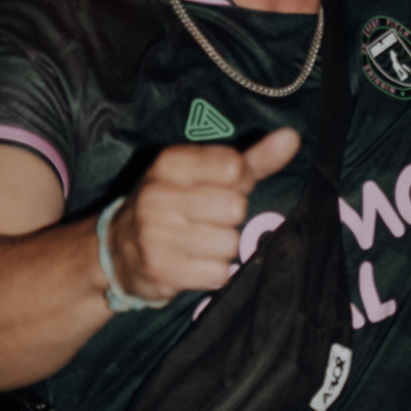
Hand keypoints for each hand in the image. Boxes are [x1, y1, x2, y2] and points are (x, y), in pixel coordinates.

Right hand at [109, 129, 299, 302]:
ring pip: (229, 243)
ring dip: (222, 248)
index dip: (239, 182)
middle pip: (235, 207)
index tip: (222, 187)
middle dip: (231, 218)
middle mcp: (157, 195)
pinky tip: (193, 263)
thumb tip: (292, 137)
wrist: (118, 250)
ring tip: (198, 242)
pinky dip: (213, 272)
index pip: (233, 167)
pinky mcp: (159, 269)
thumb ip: (254, 158)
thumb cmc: (178, 203)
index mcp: (170, 163)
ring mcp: (154, 234)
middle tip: (208, 219)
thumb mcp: (207, 174)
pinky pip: (218, 274)